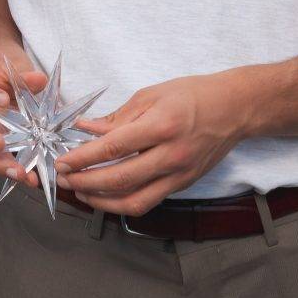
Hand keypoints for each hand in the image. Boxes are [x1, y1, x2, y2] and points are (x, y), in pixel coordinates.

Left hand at [54, 70, 249, 214]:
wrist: (235, 109)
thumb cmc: (193, 95)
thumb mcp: (152, 94)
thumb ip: (117, 117)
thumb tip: (86, 129)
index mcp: (162, 126)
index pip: (114, 147)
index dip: (83, 157)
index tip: (62, 162)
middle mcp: (171, 155)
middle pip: (120, 179)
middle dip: (86, 182)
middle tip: (63, 179)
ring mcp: (179, 174)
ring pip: (134, 201)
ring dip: (102, 201)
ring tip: (81, 192)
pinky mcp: (183, 185)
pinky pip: (149, 202)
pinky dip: (123, 202)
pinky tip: (106, 196)